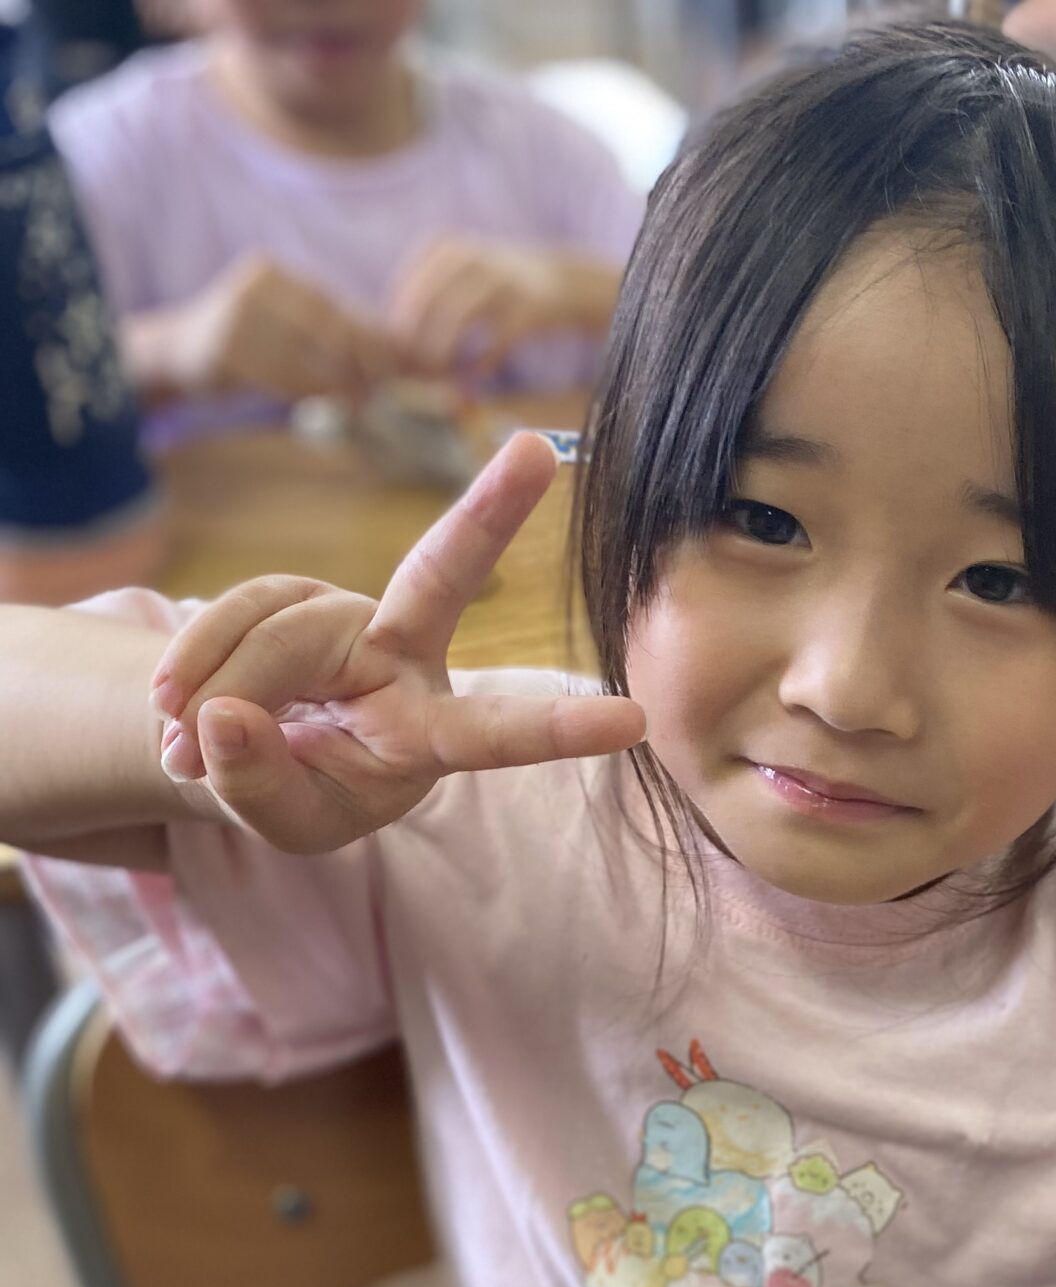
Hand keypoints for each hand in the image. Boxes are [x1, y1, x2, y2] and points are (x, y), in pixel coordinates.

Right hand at [148, 432, 647, 854]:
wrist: (246, 749)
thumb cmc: (299, 793)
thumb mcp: (287, 822)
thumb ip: (259, 785)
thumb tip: (224, 717)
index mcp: (432, 736)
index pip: (500, 733)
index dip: (560, 730)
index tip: (636, 719)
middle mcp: (409, 660)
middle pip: (434, 582)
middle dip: (489, 512)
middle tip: (536, 449)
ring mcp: (352, 616)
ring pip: (282, 631)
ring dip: (214, 691)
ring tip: (179, 749)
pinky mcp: (294, 592)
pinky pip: (234, 608)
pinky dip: (193, 661)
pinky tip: (172, 714)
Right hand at [157, 253, 395, 403]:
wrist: (179, 351)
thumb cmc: (247, 340)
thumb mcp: (282, 319)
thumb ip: (326, 327)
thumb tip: (388, 349)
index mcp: (272, 273)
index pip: (331, 305)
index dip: (367, 337)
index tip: (392, 367)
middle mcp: (254, 287)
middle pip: (322, 327)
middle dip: (356, 362)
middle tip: (378, 391)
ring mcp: (236, 317)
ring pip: (303, 355)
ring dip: (336, 385)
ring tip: (359, 403)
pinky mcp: (225, 351)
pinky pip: (278, 376)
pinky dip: (308, 393)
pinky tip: (325, 404)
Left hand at [387, 237, 591, 378]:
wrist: (556, 280)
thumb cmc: (492, 284)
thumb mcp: (455, 271)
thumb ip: (424, 294)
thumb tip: (389, 337)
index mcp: (445, 246)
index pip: (409, 289)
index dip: (399, 326)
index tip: (396, 356)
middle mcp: (471, 256)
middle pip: (429, 303)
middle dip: (416, 342)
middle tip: (411, 372)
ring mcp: (502, 280)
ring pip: (457, 319)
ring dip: (442, 354)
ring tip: (436, 377)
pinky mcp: (527, 309)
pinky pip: (493, 343)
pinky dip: (478, 366)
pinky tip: (470, 379)